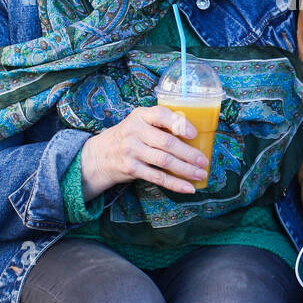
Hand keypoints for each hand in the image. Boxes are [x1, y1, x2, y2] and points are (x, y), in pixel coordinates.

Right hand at [79, 106, 210, 197]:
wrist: (99, 155)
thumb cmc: (129, 137)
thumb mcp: (139, 123)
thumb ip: (159, 125)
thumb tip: (194, 136)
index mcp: (140, 115)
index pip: (161, 115)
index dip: (180, 124)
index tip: (194, 134)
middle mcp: (134, 131)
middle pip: (166, 143)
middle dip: (189, 153)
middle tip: (204, 161)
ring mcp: (131, 151)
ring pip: (164, 161)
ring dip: (186, 170)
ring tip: (200, 174)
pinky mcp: (131, 169)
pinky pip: (157, 177)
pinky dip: (175, 184)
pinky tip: (188, 187)